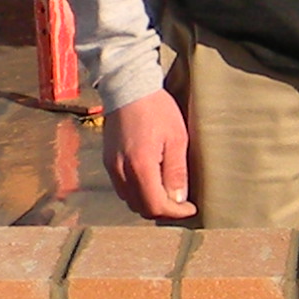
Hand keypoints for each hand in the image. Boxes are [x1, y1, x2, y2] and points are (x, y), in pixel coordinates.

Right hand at [102, 90, 194, 220]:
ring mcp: (111, 167)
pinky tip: (151, 180)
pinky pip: (122, 187)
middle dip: (163, 210)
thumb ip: (176, 172)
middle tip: (181, 203)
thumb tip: (178, 199)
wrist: (127, 86)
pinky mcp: (108, 160)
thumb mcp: (176, 139)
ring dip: (149, 202)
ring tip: (167, 192)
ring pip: (130, 200)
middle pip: (141, 208)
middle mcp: (121, 171)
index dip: (175, 213)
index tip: (190, 208)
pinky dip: (137, 192)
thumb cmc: (156, 109)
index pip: (155, 206)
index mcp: (140, 166)